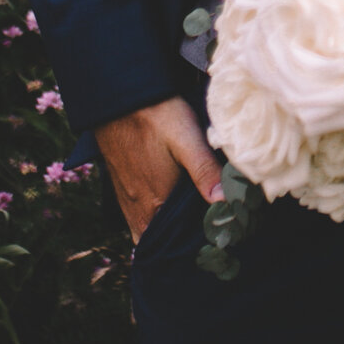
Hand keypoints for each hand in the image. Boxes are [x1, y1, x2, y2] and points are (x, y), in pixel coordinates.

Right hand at [93, 96, 220, 243]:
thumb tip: (225, 202)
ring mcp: (126, 198)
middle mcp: (137, 208)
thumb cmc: (156, 116)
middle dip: (177, 243)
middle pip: (157, 240)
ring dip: (162, 231)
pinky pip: (136, 215)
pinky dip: (150, 218)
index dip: (190, 246)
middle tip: (203, 237)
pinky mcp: (120, 186)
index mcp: (155, 202)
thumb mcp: (187, 139)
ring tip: (187, 225)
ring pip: (144, 229)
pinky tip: (165, 206)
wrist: (118, 97)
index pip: (172, 242)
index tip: (212, 243)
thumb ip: (204, 171)